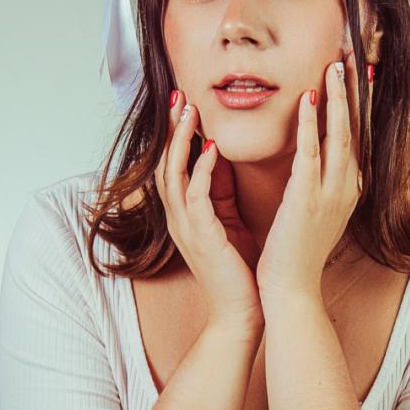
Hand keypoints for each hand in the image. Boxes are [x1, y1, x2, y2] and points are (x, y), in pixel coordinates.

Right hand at [157, 91, 262, 330]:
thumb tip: (226, 160)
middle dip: (172, 129)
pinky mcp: (200, 236)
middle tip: (180, 96)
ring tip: (190, 112)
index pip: (176, 166)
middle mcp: (180, 218)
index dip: (178, 135)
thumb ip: (223, 193)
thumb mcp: (230, 222)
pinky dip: (201, 169)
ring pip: (173, 174)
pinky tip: (212, 149)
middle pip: (165, 163)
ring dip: (181, 141)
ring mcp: (186, 227)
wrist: (244, 312)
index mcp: (187, 215)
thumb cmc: (242, 270)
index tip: (187, 104)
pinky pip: (194, 196)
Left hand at [257, 46, 362, 304]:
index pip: (355, 137)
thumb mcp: (315, 213)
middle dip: (355, 91)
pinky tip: (310, 98)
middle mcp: (347, 187)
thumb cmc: (297, 254)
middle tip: (354, 57)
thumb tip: (314, 160)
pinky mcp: (308, 197)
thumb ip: (318, 184)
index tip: (359, 76)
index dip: (358, 105)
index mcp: (348, 189)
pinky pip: (312, 151)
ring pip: (339, 134)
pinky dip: (313, 123)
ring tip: (336, 65)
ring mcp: (331, 192)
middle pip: (355, 129)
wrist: (292, 289)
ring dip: (338, 97)